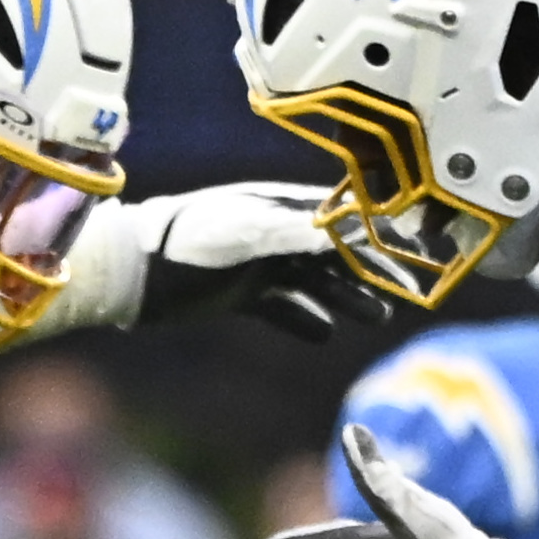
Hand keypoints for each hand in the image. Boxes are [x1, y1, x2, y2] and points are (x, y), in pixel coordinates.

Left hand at [37, 183, 390, 342]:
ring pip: (314, 281)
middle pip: (334, 251)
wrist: (130, 273)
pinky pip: (282, 308)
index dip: (374, 230)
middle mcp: (270, 231)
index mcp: (274, 207)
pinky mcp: (238, 295)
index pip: (337, 216)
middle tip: (404, 293)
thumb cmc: (182, 242)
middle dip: (370, 269)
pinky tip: (324, 332)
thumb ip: (293, 236)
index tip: (409, 245)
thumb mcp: (242, 235)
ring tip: (375, 316)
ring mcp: (255, 263)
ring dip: (346, 297)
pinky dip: (303, 319)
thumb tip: (344, 236)